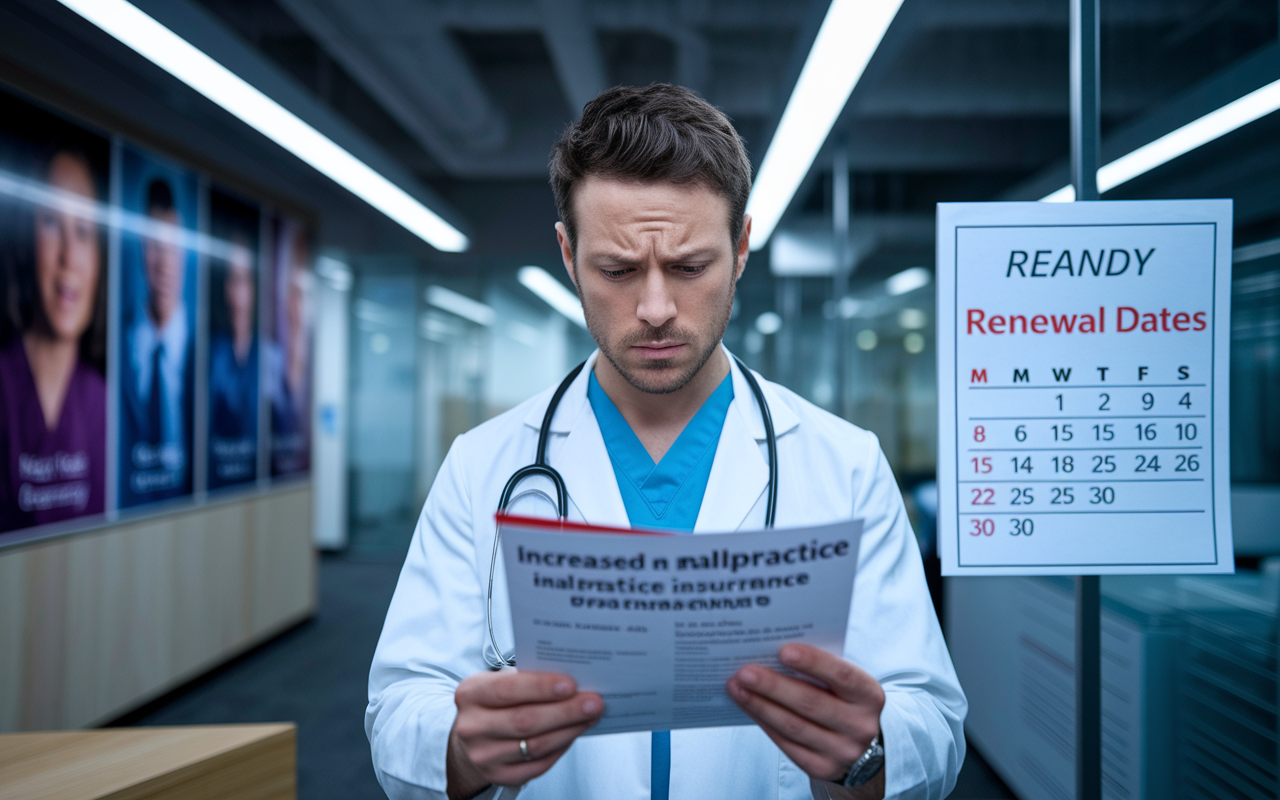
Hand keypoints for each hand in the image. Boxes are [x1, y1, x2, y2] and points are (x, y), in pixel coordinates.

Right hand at [447, 670, 603, 798]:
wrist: (473, 734)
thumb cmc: (494, 701)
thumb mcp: (499, 681)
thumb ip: (528, 678)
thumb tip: (573, 681)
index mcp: (470, 694)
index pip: (507, 689)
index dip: (541, 687)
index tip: (571, 684)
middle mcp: (472, 727)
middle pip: (525, 721)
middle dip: (565, 711)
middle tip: (593, 702)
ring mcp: (484, 755)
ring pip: (535, 745)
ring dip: (569, 730)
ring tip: (590, 717)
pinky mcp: (499, 775)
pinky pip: (538, 764)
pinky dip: (560, 748)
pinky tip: (573, 733)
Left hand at [726, 643, 884, 791]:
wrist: (857, 743)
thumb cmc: (841, 698)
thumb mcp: (843, 683)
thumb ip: (820, 669)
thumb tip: (772, 652)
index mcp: (869, 695)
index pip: (842, 675)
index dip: (814, 662)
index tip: (783, 650)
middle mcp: (860, 726)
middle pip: (811, 703)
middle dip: (774, 686)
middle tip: (744, 671)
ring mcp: (842, 751)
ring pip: (793, 726)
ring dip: (760, 705)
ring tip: (736, 687)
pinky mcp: (822, 767)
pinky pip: (786, 744)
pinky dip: (764, 722)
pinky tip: (747, 705)